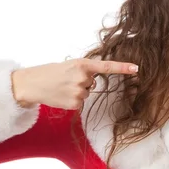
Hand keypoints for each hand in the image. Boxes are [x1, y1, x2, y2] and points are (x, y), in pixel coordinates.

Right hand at [11, 58, 138, 109]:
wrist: (32, 84)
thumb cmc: (51, 72)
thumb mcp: (70, 65)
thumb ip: (85, 70)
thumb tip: (95, 80)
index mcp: (83, 64)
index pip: (107, 66)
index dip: (123, 67)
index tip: (136, 68)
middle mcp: (83, 78)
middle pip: (93, 83)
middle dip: (82, 82)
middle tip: (65, 79)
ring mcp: (79, 92)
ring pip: (86, 93)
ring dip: (76, 91)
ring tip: (61, 87)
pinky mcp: (75, 104)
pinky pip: (80, 103)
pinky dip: (72, 100)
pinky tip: (61, 96)